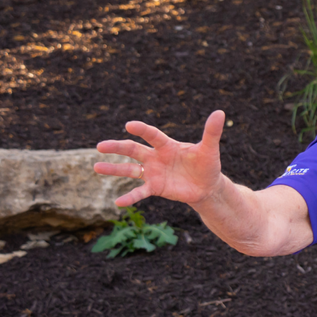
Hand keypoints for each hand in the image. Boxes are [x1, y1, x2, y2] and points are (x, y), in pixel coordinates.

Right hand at [95, 110, 226, 207]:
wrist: (207, 186)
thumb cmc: (207, 164)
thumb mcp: (210, 149)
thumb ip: (212, 132)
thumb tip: (220, 112)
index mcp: (167, 145)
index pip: (152, 135)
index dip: (142, 130)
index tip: (129, 125)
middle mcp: (156, 157)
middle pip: (133, 150)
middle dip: (117, 147)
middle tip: (100, 146)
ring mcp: (153, 173)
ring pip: (129, 170)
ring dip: (113, 169)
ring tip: (96, 168)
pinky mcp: (155, 188)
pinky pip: (140, 193)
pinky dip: (129, 197)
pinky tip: (118, 203)